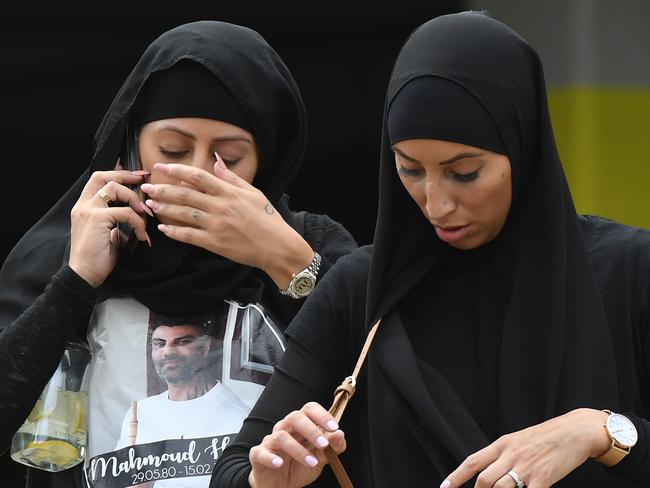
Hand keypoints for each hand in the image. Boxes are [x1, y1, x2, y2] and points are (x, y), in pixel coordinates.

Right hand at [68, 167, 150, 286]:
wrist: (84, 274)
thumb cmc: (97, 257)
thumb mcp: (107, 233)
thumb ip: (114, 221)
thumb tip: (132, 215)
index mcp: (84, 207)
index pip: (98, 179)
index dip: (117, 173)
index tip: (136, 175)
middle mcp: (83, 205)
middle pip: (103, 176)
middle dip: (125, 175)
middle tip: (143, 180)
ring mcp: (88, 210)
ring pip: (115, 189)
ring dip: (135, 199)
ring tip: (145, 214)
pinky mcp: (97, 219)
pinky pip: (125, 212)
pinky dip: (138, 222)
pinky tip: (141, 235)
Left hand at [141, 153, 313, 287]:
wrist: (277, 246)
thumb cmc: (268, 219)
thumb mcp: (253, 193)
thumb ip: (232, 177)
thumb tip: (217, 159)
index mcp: (229, 192)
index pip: (198, 177)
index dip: (177, 171)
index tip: (161, 167)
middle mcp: (220, 207)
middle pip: (185, 195)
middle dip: (163, 190)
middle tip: (146, 188)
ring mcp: (216, 226)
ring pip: (183, 214)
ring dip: (165, 209)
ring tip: (151, 205)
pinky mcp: (215, 243)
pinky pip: (189, 236)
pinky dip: (174, 232)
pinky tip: (163, 228)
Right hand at [248, 402, 345, 487]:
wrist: (280, 487)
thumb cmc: (299, 467)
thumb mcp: (320, 459)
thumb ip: (332, 447)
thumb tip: (339, 434)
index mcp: (300, 426)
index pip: (309, 409)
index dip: (321, 415)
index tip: (333, 427)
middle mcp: (285, 429)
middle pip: (294, 417)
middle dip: (310, 429)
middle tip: (323, 444)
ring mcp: (270, 441)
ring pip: (281, 436)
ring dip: (298, 450)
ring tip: (312, 463)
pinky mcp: (258, 455)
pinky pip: (261, 452)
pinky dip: (270, 457)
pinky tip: (279, 464)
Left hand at [441, 408, 609, 487]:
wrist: (573, 432)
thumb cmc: (546, 436)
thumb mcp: (518, 439)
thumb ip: (503, 454)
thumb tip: (488, 470)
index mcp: (502, 444)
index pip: (473, 462)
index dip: (456, 476)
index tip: (445, 487)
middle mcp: (510, 455)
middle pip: (484, 480)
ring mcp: (525, 468)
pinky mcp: (542, 479)